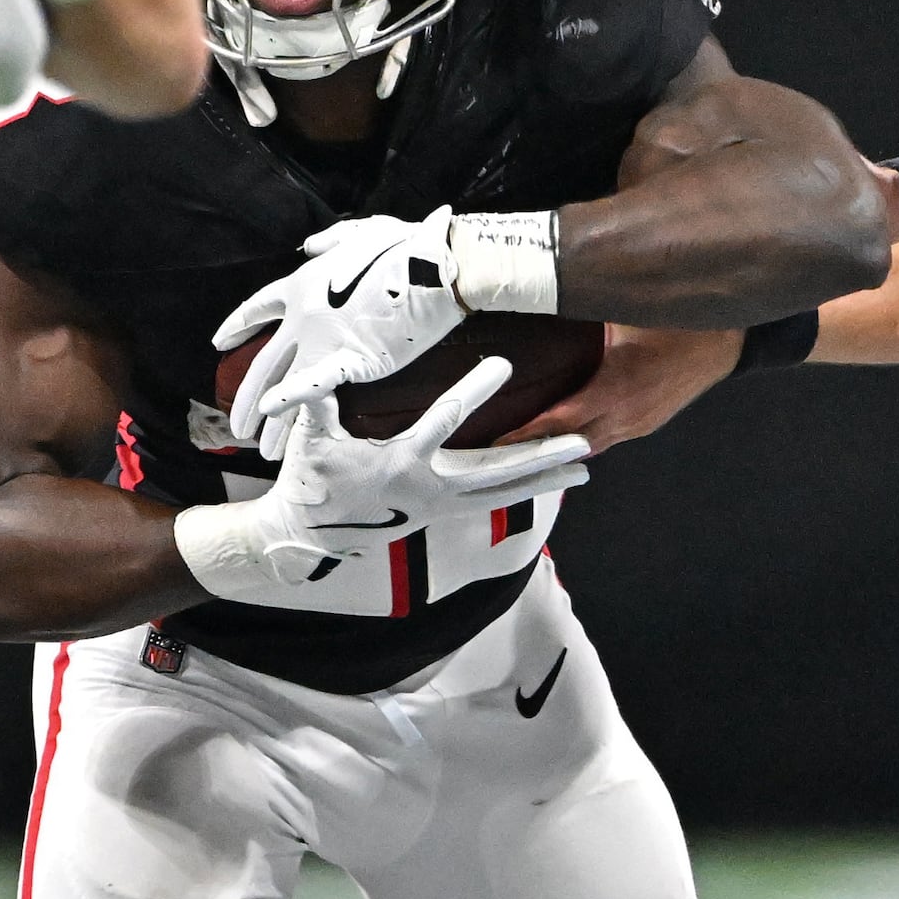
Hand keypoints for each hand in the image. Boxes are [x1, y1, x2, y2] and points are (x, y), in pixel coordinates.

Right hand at [173, 361, 590, 607]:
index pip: (445, 421)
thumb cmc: (311, 478)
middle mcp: (433, 488)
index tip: (503, 364)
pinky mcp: (447, 512)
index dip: (474, 391)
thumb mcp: (311, 438)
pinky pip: (496, 499)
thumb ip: (316, 401)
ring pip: (506, 490)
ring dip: (546, 477)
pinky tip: (557, 478)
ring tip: (588, 463)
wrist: (311, 534)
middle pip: (500, 470)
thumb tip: (317, 365)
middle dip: (542, 454)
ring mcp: (443, 504)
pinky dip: (528, 488)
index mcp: (403, 462)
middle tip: (585, 439)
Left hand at [213, 209, 465, 444]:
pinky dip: (290, 403)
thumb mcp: (361, 233)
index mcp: (302, 284)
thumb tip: (309, 247)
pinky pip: (313, 387)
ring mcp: (322, 340)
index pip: (258, 308)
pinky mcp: (349, 359)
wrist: (433, 268)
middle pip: (264, 363)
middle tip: (236, 427)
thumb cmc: (405, 247)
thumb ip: (330, 242)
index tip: (220, 343)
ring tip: (262, 450)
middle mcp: (303, 316)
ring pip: (284, 385)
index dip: (238, 325)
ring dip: (271, 421)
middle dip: (247, 399)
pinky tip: (272, 419)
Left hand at [511, 324, 742, 452]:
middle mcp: (627, 416)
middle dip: (536, 448)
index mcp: (618, 391)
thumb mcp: (626, 311)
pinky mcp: (650, 422)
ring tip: (525, 445)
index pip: (561, 421)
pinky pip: (609, 438)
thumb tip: (545, 290)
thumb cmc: (681, 320)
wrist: (730, 340)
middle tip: (500, 449)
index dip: (528, 433)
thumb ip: (585, 310)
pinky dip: (583, 437)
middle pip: (572, 444)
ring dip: (560, 447)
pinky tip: (566, 432)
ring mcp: (641, 423)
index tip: (497, 440)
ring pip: (592, 445)